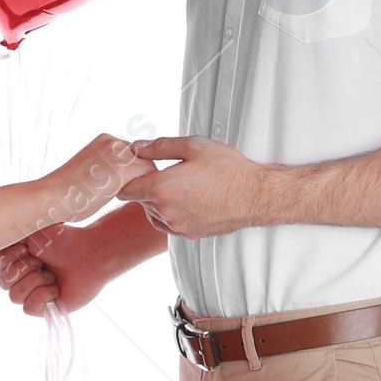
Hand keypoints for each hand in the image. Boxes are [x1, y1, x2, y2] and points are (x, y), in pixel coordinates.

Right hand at [0, 221, 113, 317]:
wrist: (88, 252)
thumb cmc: (62, 239)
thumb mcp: (27, 230)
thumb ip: (4, 238)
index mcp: (16, 260)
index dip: (0, 261)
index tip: (22, 250)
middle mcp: (22, 278)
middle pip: (2, 283)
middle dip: (22, 268)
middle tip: (41, 260)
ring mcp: (33, 294)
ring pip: (14, 296)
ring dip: (35, 281)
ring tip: (52, 273)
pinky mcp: (45, 308)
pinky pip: (28, 308)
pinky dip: (43, 295)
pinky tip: (56, 287)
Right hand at [34, 132, 138, 227]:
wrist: (51, 196)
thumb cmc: (68, 192)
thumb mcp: (91, 170)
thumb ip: (110, 167)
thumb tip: (128, 179)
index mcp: (106, 140)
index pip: (135, 153)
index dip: (132, 172)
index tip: (120, 187)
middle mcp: (114, 141)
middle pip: (144, 159)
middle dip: (139, 177)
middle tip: (122, 193)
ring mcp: (119, 153)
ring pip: (148, 168)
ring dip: (141, 184)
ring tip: (118, 195)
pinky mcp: (123, 169)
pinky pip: (147, 180)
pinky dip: (139, 191)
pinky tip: (118, 197)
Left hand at [120, 135, 269, 238]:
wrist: (255, 195)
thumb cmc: (229, 170)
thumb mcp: (193, 146)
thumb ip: (159, 146)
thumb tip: (138, 147)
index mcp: (162, 188)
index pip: (125, 189)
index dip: (126, 178)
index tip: (136, 170)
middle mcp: (166, 211)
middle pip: (139, 200)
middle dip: (146, 186)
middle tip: (165, 172)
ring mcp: (177, 225)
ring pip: (153, 213)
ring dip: (158, 201)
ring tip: (180, 186)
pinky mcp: (189, 234)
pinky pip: (168, 224)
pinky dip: (170, 213)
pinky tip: (186, 200)